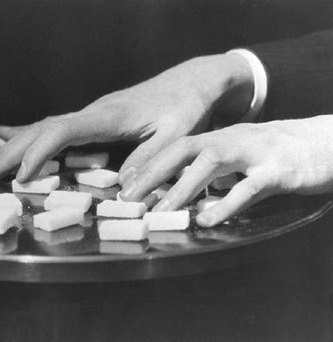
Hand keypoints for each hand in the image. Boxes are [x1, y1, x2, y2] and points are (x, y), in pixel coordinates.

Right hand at [0, 54, 252, 182]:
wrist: (193, 81)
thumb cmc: (187, 107)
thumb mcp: (178, 134)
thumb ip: (150, 158)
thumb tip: (121, 189)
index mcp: (109, 116)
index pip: (63, 131)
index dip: (39, 153)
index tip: (21, 177)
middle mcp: (93, 112)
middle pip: (41, 130)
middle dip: (9, 154)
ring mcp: (91, 113)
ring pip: (41, 127)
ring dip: (10, 146)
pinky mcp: (94, 116)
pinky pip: (54, 126)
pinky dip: (28, 134)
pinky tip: (8, 134)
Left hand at [119, 115, 332, 226]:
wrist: (325, 142)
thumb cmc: (275, 154)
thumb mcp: (239, 158)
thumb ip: (213, 173)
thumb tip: (182, 193)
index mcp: (220, 137)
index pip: (176, 147)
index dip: (149, 164)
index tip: (124, 185)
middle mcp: (232, 140)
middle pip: (184, 150)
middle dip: (153, 174)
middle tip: (127, 198)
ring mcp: (255, 152)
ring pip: (211, 163)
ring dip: (181, 188)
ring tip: (159, 212)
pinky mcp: (279, 170)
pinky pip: (250, 187)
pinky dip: (227, 204)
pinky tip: (208, 220)